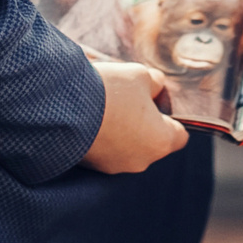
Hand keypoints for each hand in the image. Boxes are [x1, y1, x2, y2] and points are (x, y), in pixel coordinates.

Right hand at [80, 59, 188, 173]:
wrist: (63, 108)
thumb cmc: (109, 91)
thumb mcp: (140, 75)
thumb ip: (155, 83)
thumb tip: (156, 88)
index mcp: (161, 141)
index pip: (179, 135)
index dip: (170, 116)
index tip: (155, 101)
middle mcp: (142, 160)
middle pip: (152, 141)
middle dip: (143, 121)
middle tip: (127, 99)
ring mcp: (116, 167)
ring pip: (127, 146)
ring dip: (121, 130)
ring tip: (105, 107)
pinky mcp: (93, 167)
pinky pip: (105, 151)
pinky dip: (102, 137)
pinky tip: (91, 117)